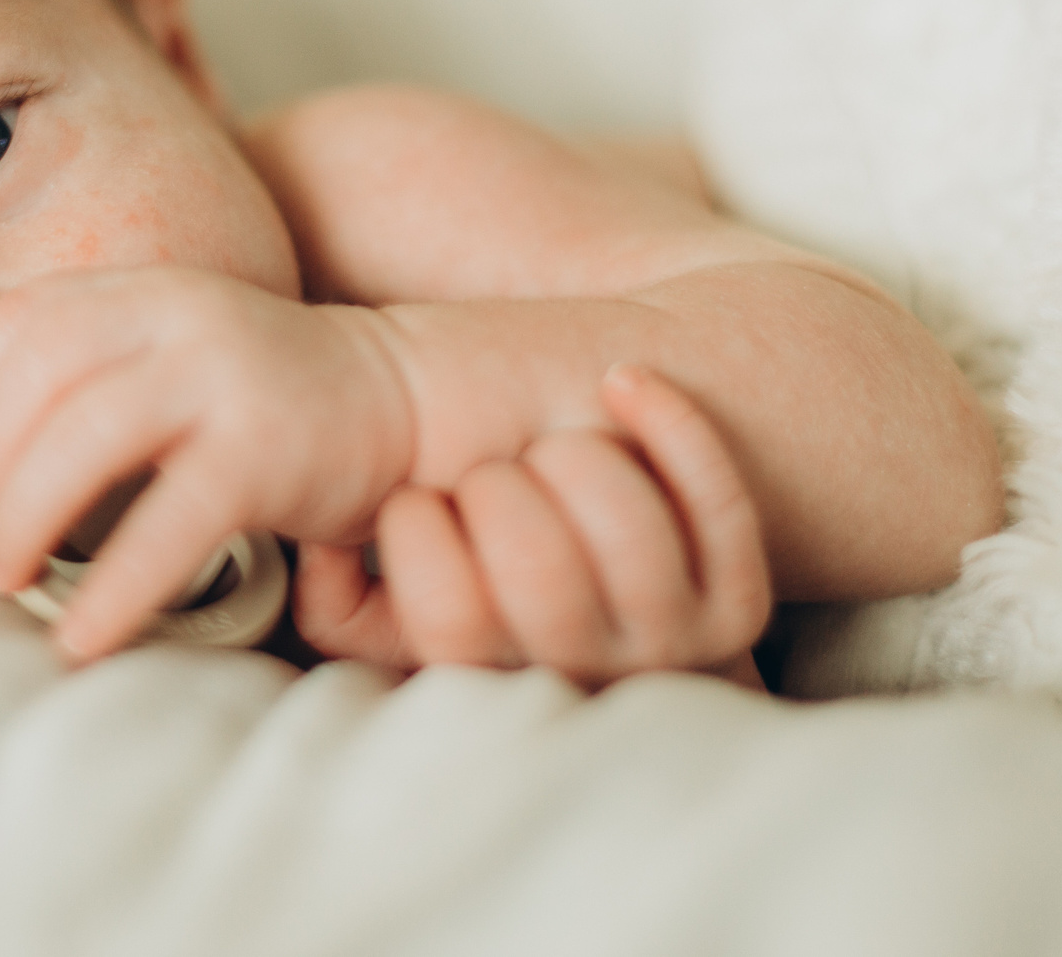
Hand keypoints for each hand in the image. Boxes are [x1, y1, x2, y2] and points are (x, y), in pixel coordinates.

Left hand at [0, 266, 413, 662]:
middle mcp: (176, 317)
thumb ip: (90, 368)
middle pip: (35, 379)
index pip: (17, 321)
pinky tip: (84, 634)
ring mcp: (221, 378)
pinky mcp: (263, 450)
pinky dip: (112, 587)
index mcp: (143, 289)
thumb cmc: (263, 397)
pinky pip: (166, 523)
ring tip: (11, 578)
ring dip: (26, 518)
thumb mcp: (171, 352)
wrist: (404, 399)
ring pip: (83, 439)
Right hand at [294, 365, 770, 687]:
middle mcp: (580, 674)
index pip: (446, 618)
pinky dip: (671, 423)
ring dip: (578, 457)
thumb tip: (325, 547)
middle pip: (542, 576)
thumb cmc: (475, 593)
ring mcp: (669, 643)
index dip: (417, 528)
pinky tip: (621, 381)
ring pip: (631, 535)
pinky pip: (717, 500)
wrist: (615, 636)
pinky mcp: (737, 607)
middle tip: (487, 471)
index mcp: (486, 681)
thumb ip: (337, 596)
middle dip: (498, 488)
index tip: (417, 495)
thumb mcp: (385, 615)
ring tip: (550, 444)